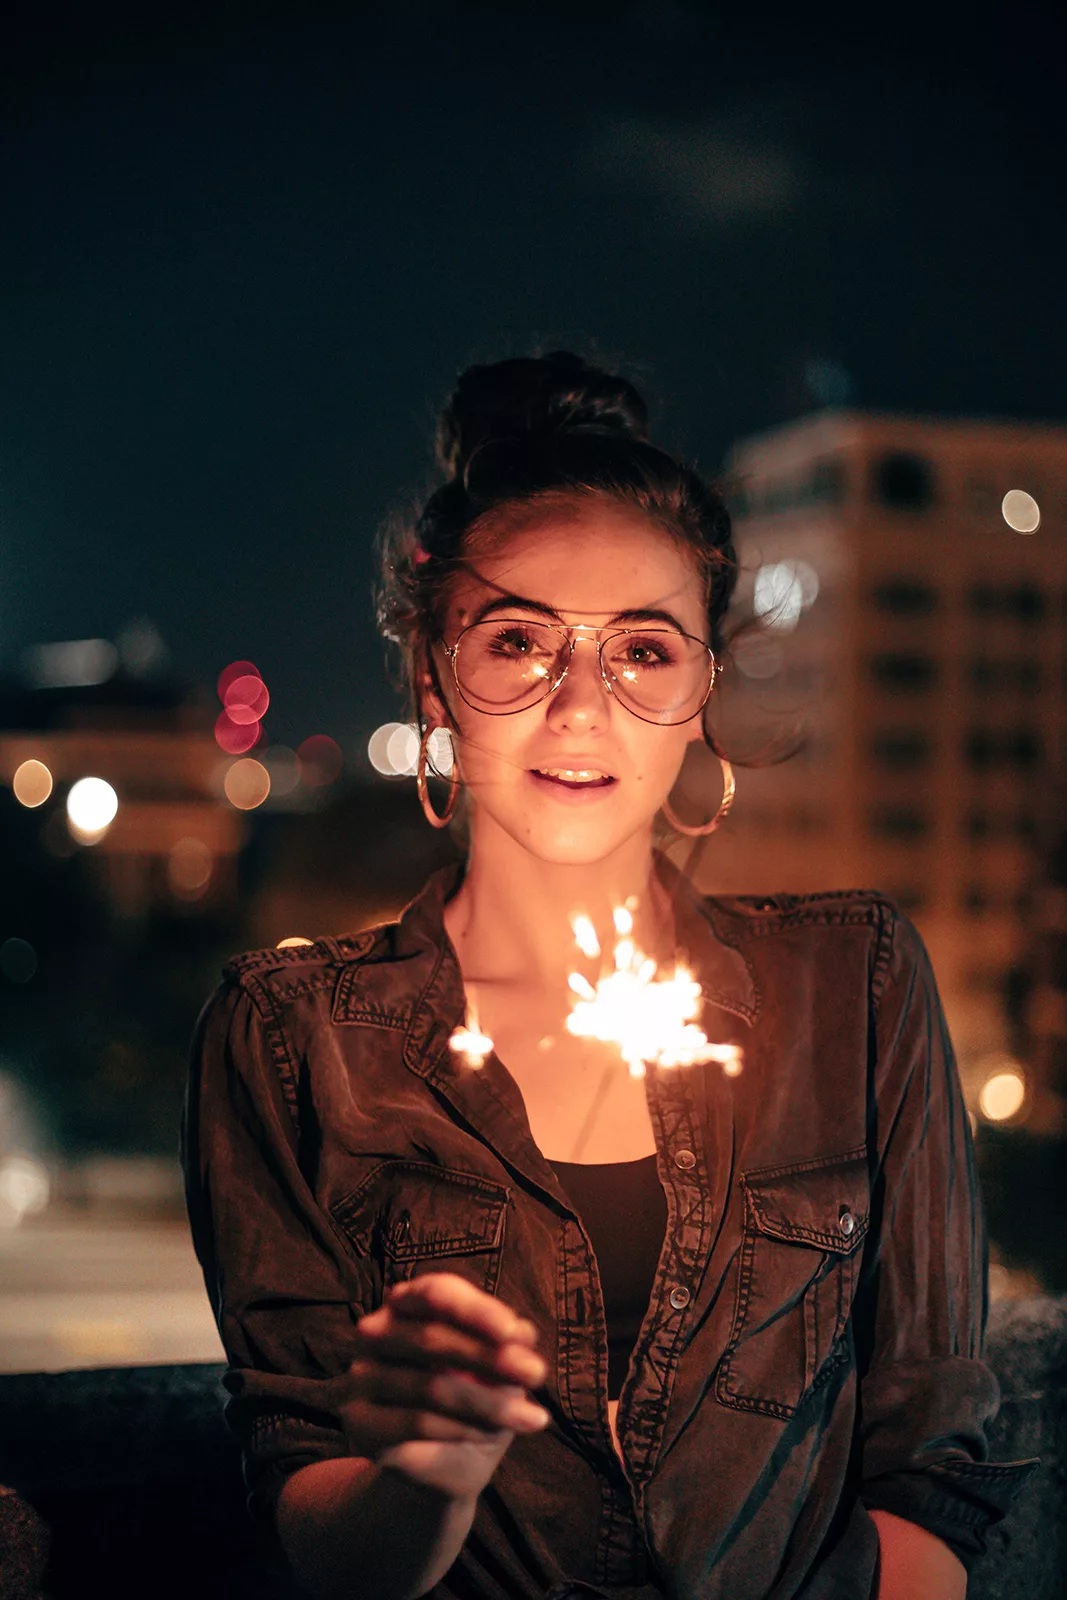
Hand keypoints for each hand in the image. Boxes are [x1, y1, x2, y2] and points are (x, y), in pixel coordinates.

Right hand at [337, 1272, 550, 1499]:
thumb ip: (506, 1346)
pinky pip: (414, 1422)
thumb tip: (522, 1332)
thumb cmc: (476, 1398)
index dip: (475, 1309)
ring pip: (429, 1386)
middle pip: (430, 1337)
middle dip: (489, 1356)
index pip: (435, 1292)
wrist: (447, 1464)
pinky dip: (460, 1428)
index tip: (514, 1332)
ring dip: (488, 1402)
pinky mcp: (358, 1422)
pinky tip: (491, 1434)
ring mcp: (360, 1377)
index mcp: (407, 1303)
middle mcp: (375, 1332)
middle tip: (537, 1374)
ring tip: (532, 1417)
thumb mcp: (498, 1369)